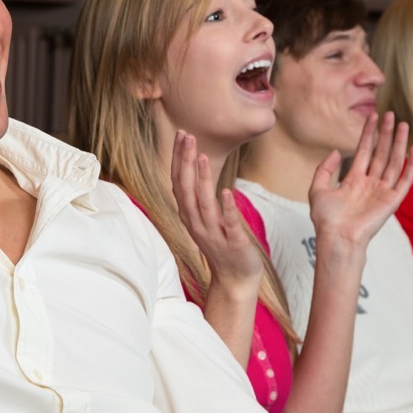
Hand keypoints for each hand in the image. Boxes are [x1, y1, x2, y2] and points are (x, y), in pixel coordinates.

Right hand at [170, 131, 261, 289]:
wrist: (235, 278)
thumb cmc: (222, 244)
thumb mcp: (205, 218)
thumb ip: (199, 196)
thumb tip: (195, 167)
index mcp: (189, 215)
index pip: (178, 181)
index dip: (178, 158)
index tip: (180, 134)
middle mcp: (195, 223)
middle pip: (185, 189)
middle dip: (185, 161)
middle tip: (187, 136)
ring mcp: (212, 234)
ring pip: (203, 204)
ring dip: (201, 179)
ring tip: (201, 156)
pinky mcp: (232, 243)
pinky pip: (227, 223)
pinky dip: (226, 208)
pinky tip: (226, 192)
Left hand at [308, 112, 412, 247]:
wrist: (337, 237)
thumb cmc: (326, 219)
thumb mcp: (318, 189)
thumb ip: (324, 169)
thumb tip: (335, 151)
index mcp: (354, 180)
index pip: (364, 151)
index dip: (368, 134)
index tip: (373, 116)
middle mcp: (370, 183)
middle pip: (381, 153)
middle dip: (386, 134)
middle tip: (391, 114)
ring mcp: (383, 191)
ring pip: (394, 162)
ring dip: (399, 143)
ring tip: (404, 124)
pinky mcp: (393, 200)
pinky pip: (405, 180)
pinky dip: (410, 165)